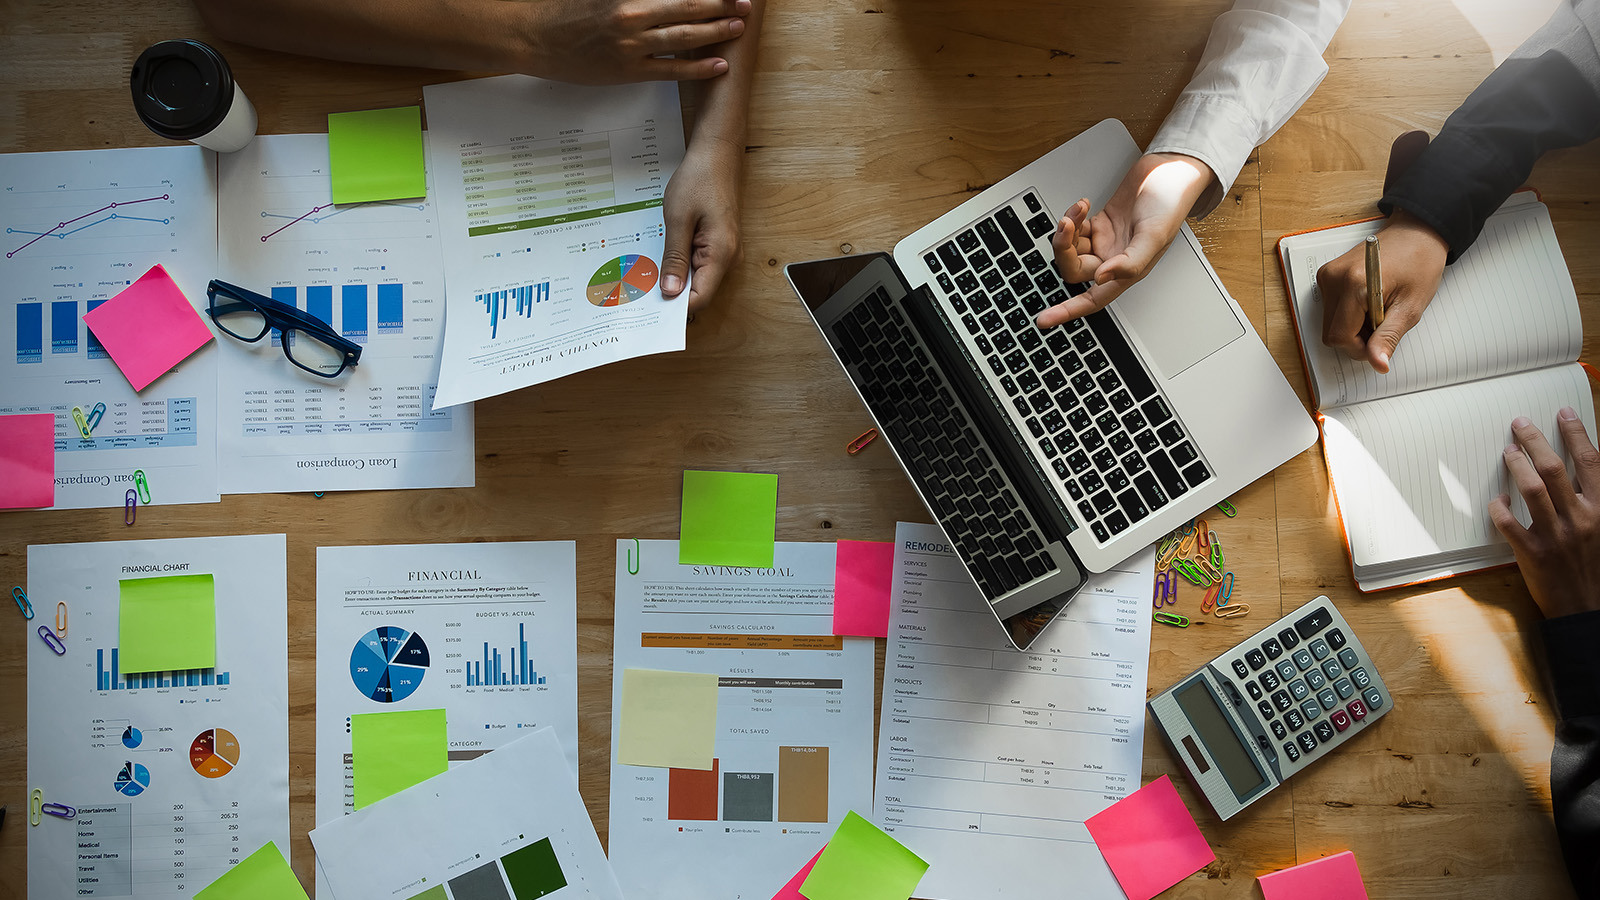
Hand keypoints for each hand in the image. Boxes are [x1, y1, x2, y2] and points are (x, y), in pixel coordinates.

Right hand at [521, 0, 750, 83]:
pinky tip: (718, 65)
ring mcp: (631, 45)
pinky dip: (698, 68)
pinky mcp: (628, 71)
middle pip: (689, 7)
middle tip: (745, 4)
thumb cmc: (565, 11)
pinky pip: (671, 70)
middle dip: (721, 5)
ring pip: (684, 38)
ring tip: (738, 28)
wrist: (534, 36)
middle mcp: (633, 14)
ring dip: (715, 32)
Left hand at [660, 139, 742, 311]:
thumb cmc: (699, 180)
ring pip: (698, 279)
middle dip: (672, 294)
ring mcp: (725, 252)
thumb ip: (675, 258)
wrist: (716, 153)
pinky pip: (699, 265)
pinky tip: (663, 257)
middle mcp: (728, 258)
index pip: (700, 298)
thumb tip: (671, 292)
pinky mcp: (718, 244)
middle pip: (699, 292)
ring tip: (648, 273)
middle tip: (640, 291)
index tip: (649, 308)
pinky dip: (681, 265)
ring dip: (675, 278)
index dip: (675, 307)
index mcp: (721, 254)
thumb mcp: (678, 219)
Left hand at [1036, 152, 1213, 327]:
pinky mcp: (1099, 224)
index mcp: (1128, 271)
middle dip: (1063, 249)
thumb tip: (1101, 279)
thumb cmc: (1170, 203)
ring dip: (1067, 229)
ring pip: (1070, 248)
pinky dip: (1073, 217)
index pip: (1092, 299)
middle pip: (1073, 269)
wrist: (1169, 171)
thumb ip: (1129, 263)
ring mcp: (1105, 242)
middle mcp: (1113, 260)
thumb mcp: (1153, 236)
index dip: (1068, 311)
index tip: (1044, 320)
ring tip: (1078, 210)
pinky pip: (1075, 229)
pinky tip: (1083, 204)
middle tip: (1067, 226)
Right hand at [1314, 209, 1447, 372]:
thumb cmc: (1419, 263)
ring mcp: (1328, 275)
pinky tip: (1367, 302)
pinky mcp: (1327, 275)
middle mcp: (1334, 278)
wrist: (1416, 232)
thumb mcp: (1411, 307)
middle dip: (1356, 338)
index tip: (1381, 340)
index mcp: (1354, 284)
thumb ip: (1389, 337)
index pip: (1339, 337)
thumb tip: (1377, 364)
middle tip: (1383, 322)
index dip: (1360, 348)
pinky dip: (1348, 315)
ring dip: (1352, 327)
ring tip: (1378, 310)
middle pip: (1331, 333)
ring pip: (1329, 324)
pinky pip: (1330, 310)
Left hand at [1489, 411, 1599, 618]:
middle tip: (1520, 424)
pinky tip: (1497, 499)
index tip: (1563, 413)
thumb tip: (1580, 467)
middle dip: (1536, 440)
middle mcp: (1581, 517)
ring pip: (1532, 488)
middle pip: (1555, 468)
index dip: (1576, 433)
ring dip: (1517, 465)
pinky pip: (1508, 523)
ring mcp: (1556, 535)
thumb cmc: (1594, 564)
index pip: (1591, 461)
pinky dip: (1499, 508)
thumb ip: (1593, 498)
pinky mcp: (1533, 553)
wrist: (1587, 606)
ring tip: (1508, 450)